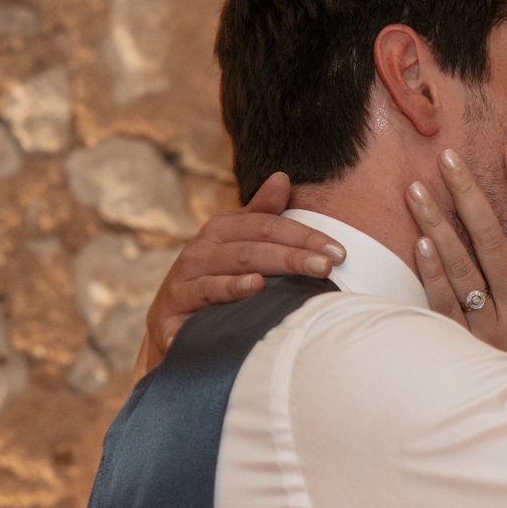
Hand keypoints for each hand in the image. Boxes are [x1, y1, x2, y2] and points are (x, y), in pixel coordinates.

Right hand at [129, 172, 347, 381]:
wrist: (168, 330)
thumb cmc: (213, 285)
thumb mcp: (237, 249)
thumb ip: (260, 216)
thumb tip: (282, 178)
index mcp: (221, 230)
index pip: (268, 224)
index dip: (304, 235)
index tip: (338, 251)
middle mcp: (202, 247)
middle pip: (256, 242)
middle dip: (297, 251)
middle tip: (330, 264)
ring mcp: (187, 274)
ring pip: (235, 262)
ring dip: (275, 265)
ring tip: (310, 269)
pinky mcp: (175, 303)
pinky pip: (206, 291)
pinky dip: (231, 288)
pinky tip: (256, 286)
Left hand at [404, 142, 506, 398]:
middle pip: (493, 238)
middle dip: (471, 193)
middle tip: (447, 157)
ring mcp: (492, 326)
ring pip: (462, 266)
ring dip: (439, 224)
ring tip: (416, 190)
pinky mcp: (468, 347)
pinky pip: (446, 306)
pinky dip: (433, 274)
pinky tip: (420, 243)